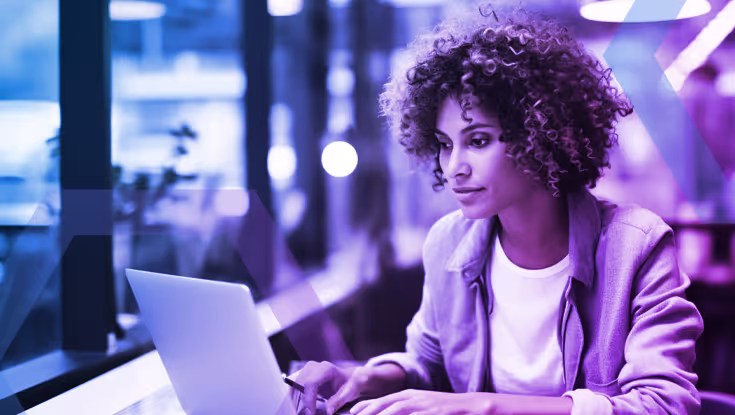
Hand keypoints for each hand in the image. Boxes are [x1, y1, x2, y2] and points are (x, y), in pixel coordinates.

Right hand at [289, 362, 405, 414]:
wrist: (350, 378)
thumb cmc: (350, 383)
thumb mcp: (348, 392)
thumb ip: (338, 401)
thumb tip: (328, 411)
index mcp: (326, 369)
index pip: (310, 383)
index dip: (308, 399)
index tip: (310, 413)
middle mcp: (315, 367)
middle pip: (300, 384)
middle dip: (300, 402)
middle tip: (305, 414)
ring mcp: (308, 370)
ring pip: (294, 385)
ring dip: (295, 400)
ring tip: (300, 412)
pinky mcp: (304, 375)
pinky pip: (295, 386)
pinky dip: (295, 397)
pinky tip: (298, 407)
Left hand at [348, 389, 492, 414]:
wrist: (472, 405)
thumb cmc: (444, 408)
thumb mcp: (423, 406)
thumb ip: (406, 410)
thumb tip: (388, 413)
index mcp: (410, 395)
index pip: (383, 399)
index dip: (366, 406)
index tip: (352, 413)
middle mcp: (415, 397)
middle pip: (386, 403)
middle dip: (368, 410)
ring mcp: (425, 405)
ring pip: (398, 408)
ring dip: (382, 414)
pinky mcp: (436, 412)